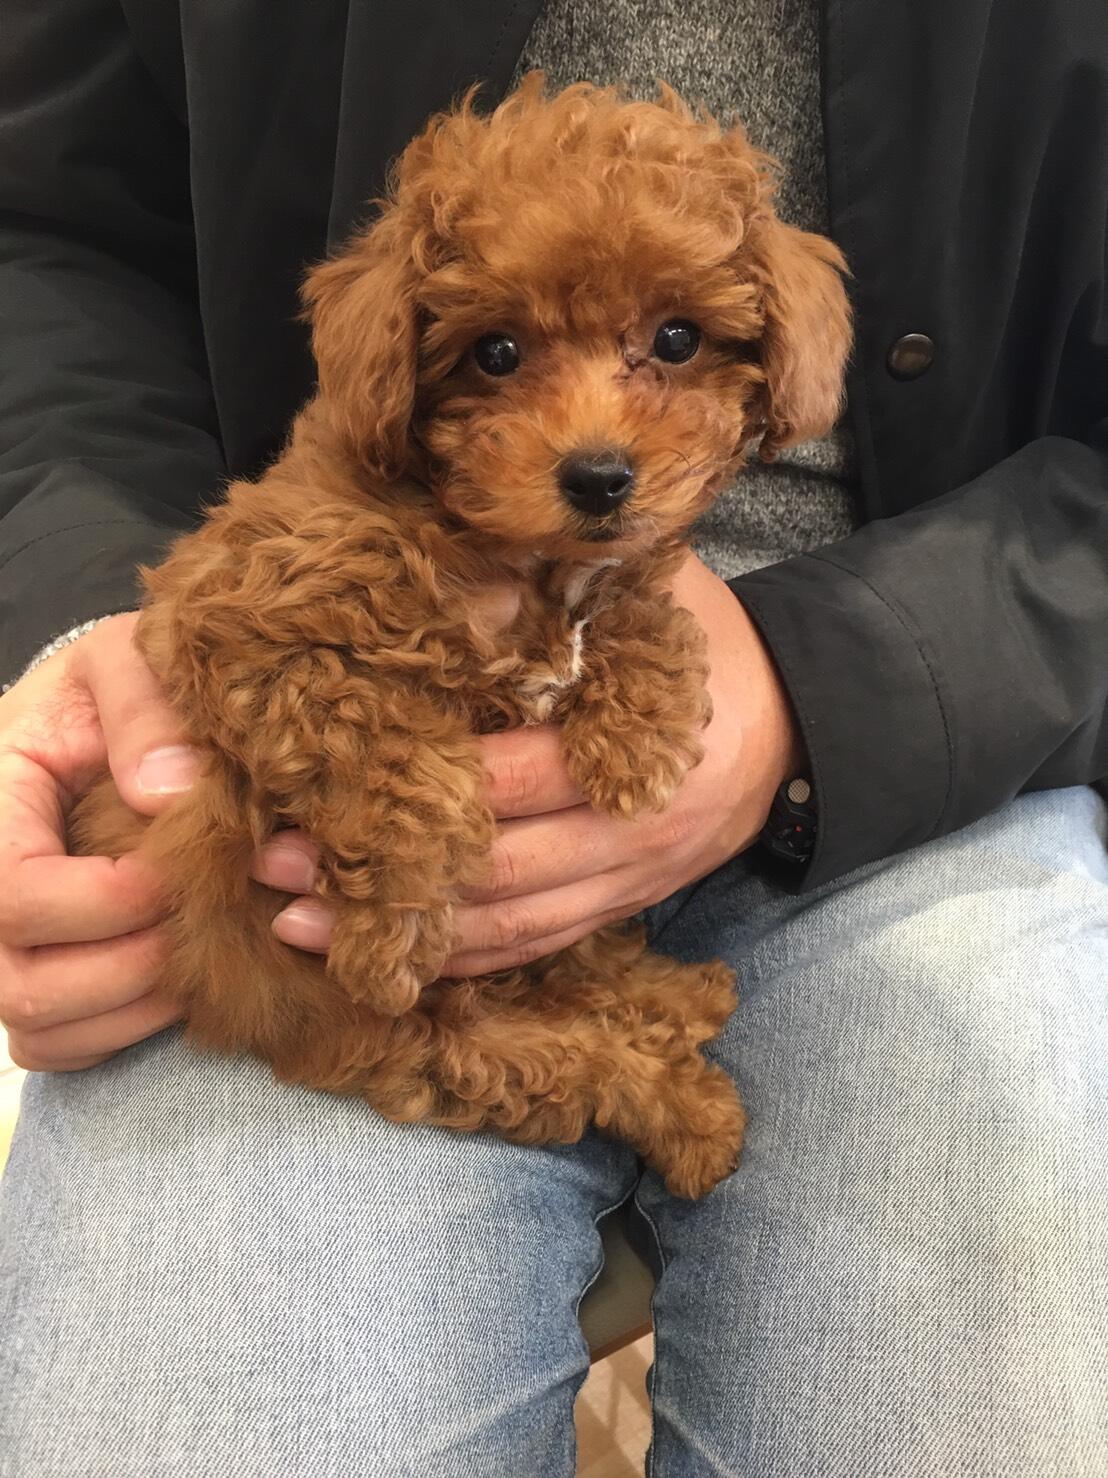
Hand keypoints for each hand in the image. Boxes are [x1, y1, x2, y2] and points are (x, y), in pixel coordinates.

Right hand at [0, 614, 196, 1069]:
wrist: (97, 718)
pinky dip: (126, 1030)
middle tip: (211, 919)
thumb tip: (169, 793)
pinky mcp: (33, 980)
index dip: (105, 901)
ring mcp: (0, 946)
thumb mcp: (125, 657)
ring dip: (140, 1004)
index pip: (14, 894)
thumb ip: (144, 708)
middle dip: (135, 964)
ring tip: (209, 947)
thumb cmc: (110, 687)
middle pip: (22, 983)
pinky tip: (183, 978)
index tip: (177, 874)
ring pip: (42, 1028)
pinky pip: (60, 1047)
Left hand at [255, 553, 802, 975]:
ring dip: (405, 936)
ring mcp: (627, 882)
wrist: (799, 725)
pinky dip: (464, 959)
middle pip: (491, 873)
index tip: (313, 786)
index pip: (506, 782)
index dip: (409, 794)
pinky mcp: (623, 907)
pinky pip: (537, 949)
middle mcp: (630, 834)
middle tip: (270, 866)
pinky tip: (391, 956)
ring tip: (298, 928)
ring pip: (508, 930)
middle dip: (379, 878)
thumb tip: (439, 580)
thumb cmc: (709, 648)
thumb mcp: (646, 601)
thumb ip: (560, 594)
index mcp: (635, 749)